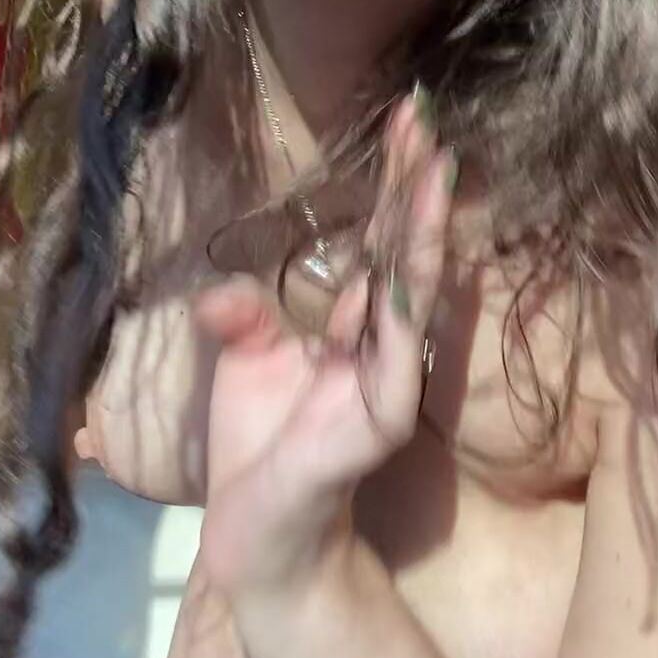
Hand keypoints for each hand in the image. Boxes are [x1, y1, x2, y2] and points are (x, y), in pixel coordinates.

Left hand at [195, 90, 456, 601]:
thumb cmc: (257, 450)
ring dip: (424, 229)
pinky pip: (397, 353)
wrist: (255, 539)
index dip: (391, 183)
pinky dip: (404, 303)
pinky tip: (415, 258)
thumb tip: (220, 288)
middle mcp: (381, 345)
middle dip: (414, 185)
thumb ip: (243, 317)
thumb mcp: (244, 363)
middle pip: (403, 250)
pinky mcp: (382, 419)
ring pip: (412, 290)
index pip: (380, 240)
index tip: (403, 117)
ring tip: (436, 171)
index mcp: (351, 325)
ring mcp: (389, 380)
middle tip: (424, 118)